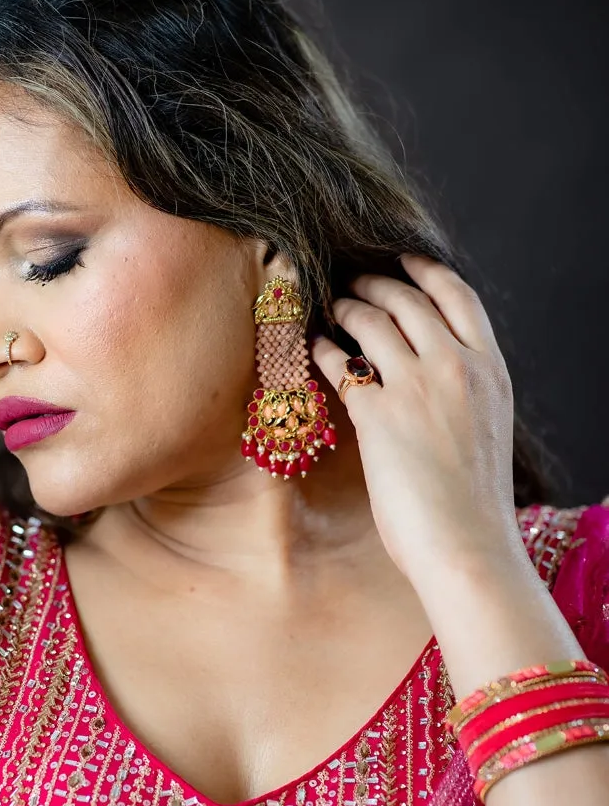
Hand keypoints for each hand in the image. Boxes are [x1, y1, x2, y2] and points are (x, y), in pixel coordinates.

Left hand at [311, 254, 521, 595]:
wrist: (467, 547)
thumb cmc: (474, 507)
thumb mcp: (485, 433)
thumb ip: (464, 397)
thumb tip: (434, 386)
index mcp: (491, 371)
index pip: (459, 298)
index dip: (426, 271)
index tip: (404, 259)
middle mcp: (457, 367)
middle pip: (410, 299)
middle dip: (376, 282)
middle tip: (353, 280)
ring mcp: (417, 385)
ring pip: (375, 319)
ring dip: (348, 306)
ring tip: (330, 305)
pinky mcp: (378, 413)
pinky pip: (341, 363)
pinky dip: (323, 347)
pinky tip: (313, 346)